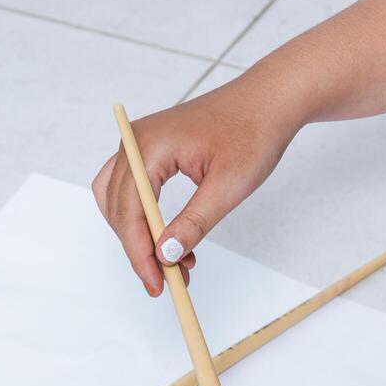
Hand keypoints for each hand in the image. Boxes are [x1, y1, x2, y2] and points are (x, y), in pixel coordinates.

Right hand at [92, 80, 299, 296]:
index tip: (157, 284)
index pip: (129, 210)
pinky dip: (146, 220)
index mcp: (150, 146)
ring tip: (174, 264)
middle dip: (138, 249)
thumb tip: (166, 255)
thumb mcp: (228, 185)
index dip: (139, 253)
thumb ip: (194, 222)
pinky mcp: (151, 151)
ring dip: (139, 236)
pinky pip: (134, 191)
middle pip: (117, 208)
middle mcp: (136, 142)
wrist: (268, 101)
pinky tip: (174, 242)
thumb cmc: (253, 132)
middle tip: (165, 282)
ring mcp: (141, 144)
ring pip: (119, 201)